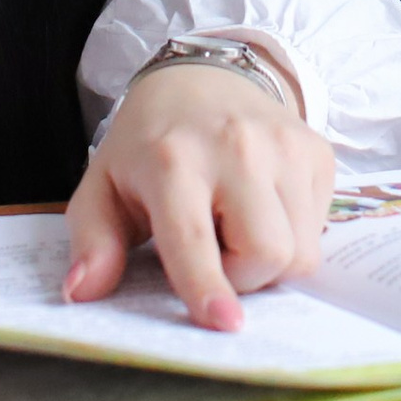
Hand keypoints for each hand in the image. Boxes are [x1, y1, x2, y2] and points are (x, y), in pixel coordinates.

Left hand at [64, 63, 334, 331]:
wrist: (204, 78)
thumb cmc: (149, 144)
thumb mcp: (103, 185)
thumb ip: (93, 240)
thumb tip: (82, 292)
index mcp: (174, 159)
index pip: (194, 237)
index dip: (208, 285)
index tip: (224, 323)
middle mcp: (237, 147)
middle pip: (266, 253)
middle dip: (241, 278)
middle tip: (215, 253)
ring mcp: (286, 146)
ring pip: (300, 250)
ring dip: (269, 262)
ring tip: (237, 229)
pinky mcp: (318, 151)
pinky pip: (319, 230)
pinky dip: (292, 236)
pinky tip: (263, 209)